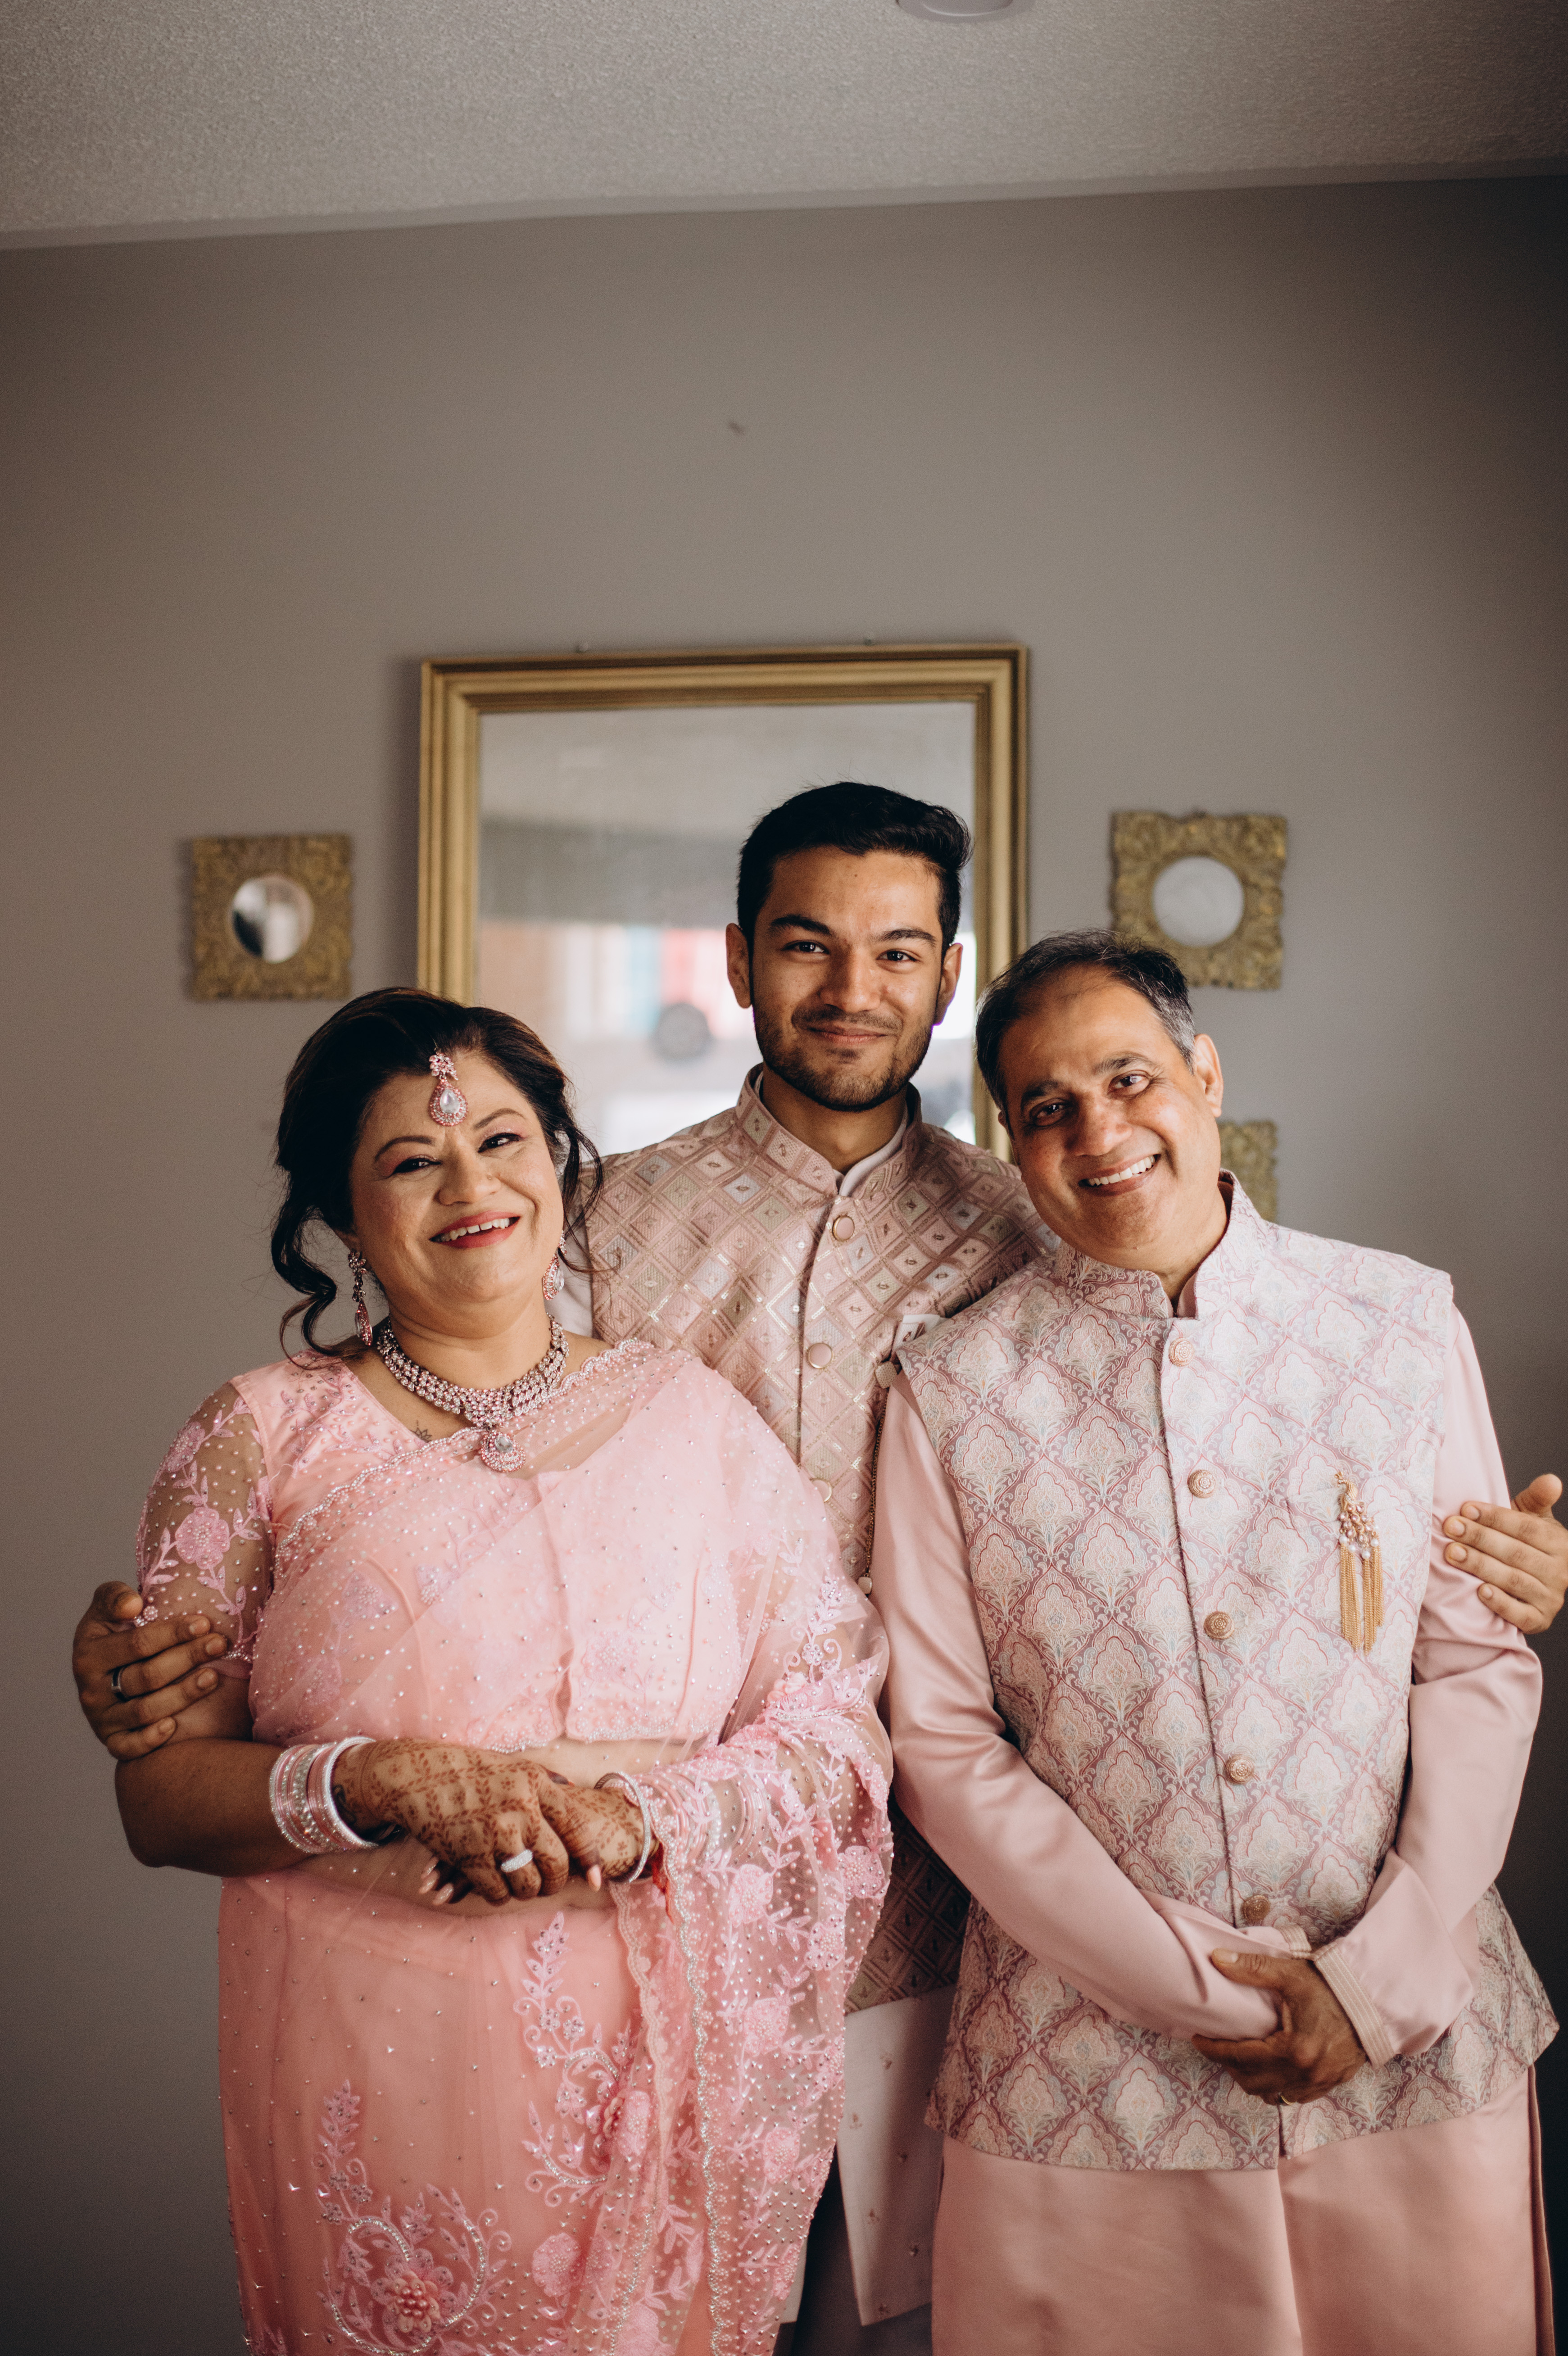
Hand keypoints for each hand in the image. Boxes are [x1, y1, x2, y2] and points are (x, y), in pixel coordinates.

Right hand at [72, 1583, 230, 1760]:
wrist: (104, 1672)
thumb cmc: (115, 1633)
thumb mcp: (106, 1609)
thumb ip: (113, 1597)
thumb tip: (133, 1605)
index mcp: (89, 1653)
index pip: (137, 1644)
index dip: (172, 1633)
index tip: (204, 1623)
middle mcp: (91, 1689)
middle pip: (147, 1677)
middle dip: (187, 1658)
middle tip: (219, 1644)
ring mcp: (101, 1718)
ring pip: (144, 1711)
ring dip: (182, 1694)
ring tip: (213, 1677)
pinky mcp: (111, 1740)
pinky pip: (128, 1747)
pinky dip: (149, 1740)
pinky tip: (173, 1726)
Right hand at [334, 1743, 645, 1906]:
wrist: (418, 1776)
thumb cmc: (468, 1769)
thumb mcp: (512, 1765)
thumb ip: (543, 1780)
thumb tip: (572, 1789)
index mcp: (536, 1786)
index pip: (577, 1829)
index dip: (590, 1859)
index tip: (596, 1881)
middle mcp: (521, 1810)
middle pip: (556, 1864)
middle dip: (556, 1882)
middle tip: (548, 1884)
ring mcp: (495, 1834)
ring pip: (528, 1884)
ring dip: (527, 1892)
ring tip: (522, 1886)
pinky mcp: (469, 1856)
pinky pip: (496, 1892)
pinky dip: (498, 1895)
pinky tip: (494, 1886)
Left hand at [1192, 1950, 1366, 2103]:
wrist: (1373, 2001)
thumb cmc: (1330, 1987)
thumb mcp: (1290, 1974)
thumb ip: (1251, 1968)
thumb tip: (1215, 1959)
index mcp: (1294, 2049)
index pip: (1241, 2056)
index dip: (1214, 2050)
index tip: (1198, 2040)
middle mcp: (1306, 2074)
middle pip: (1253, 2082)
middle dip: (1230, 2066)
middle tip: (1219, 2048)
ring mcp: (1319, 2083)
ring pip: (1272, 2095)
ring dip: (1252, 2080)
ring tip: (1241, 2060)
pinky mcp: (1330, 2085)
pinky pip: (1294, 2097)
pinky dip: (1277, 2087)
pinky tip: (1270, 2070)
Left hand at [1443, 1475, 1565, 1633]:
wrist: (1535, 1585)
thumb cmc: (1526, 1545)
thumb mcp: (1533, 1519)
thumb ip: (1537, 1499)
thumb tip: (1551, 1480)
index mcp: (1559, 1543)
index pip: (1526, 1527)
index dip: (1495, 1517)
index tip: (1465, 1508)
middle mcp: (1559, 1571)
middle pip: (1516, 1552)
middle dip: (1480, 1538)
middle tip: (1451, 1528)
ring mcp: (1550, 1597)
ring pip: (1513, 1579)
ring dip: (1481, 1566)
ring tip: (1453, 1553)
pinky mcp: (1539, 1620)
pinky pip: (1519, 1613)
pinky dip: (1500, 1602)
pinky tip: (1479, 1591)